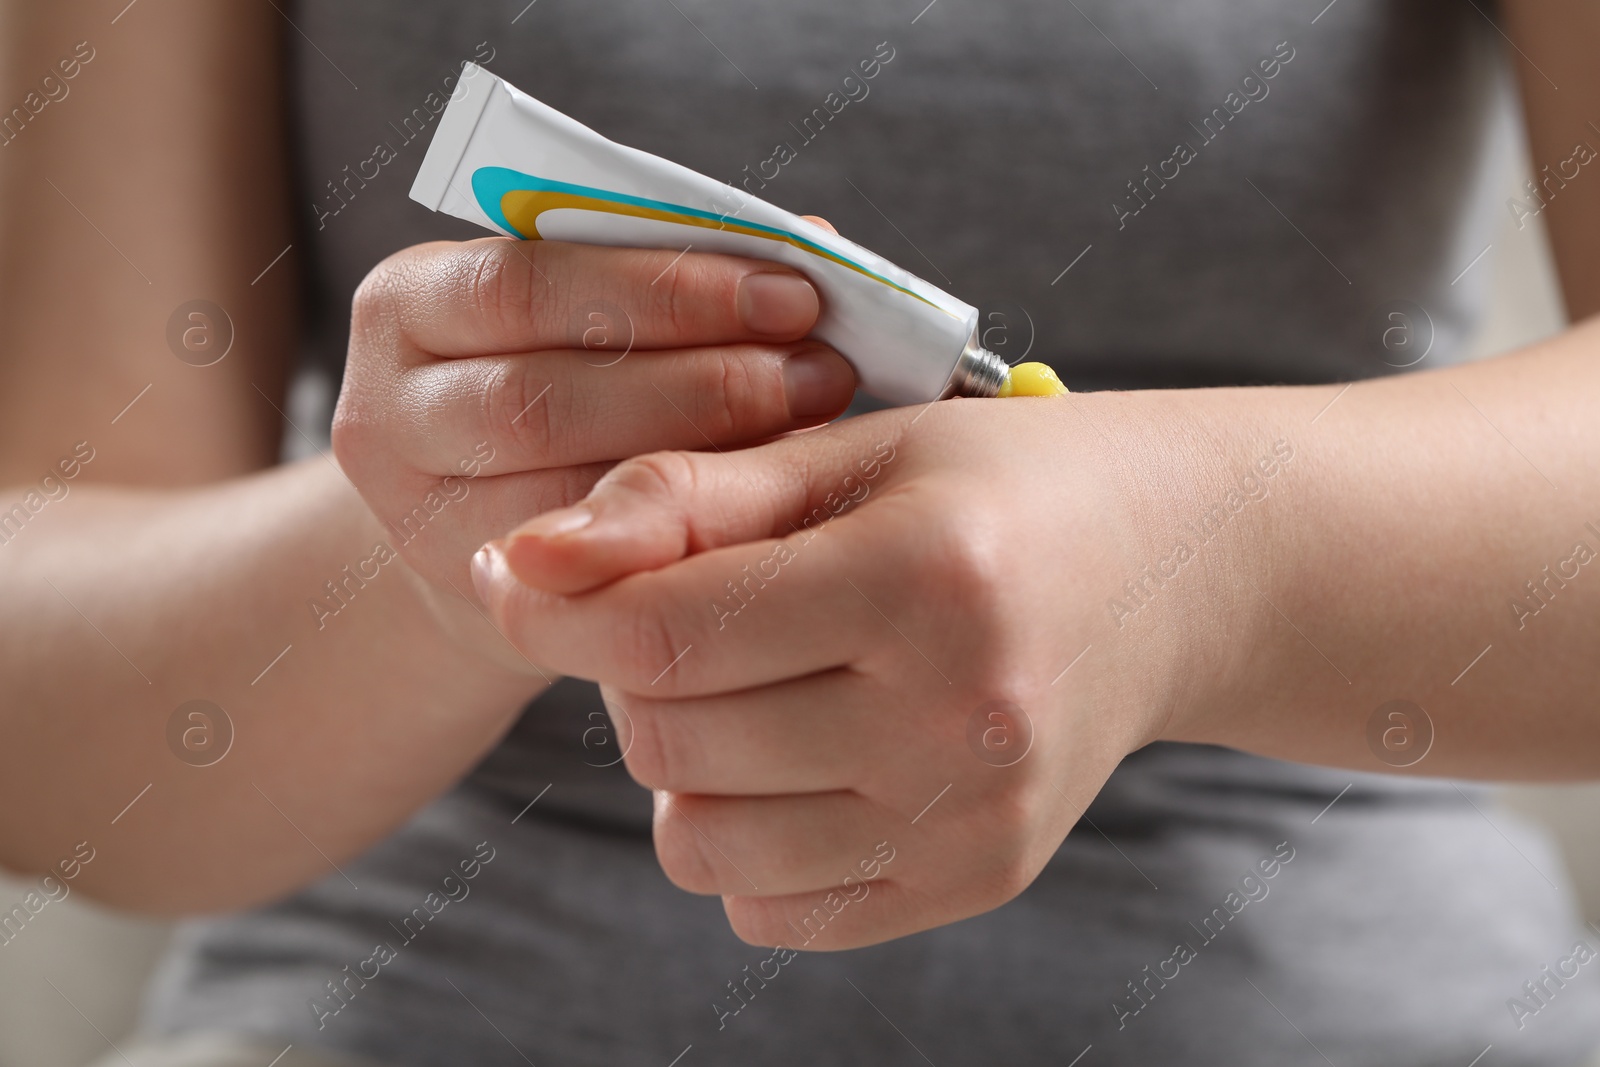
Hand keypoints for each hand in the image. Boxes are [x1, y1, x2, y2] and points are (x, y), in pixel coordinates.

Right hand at [331, 235, 856, 669]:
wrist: (502, 525)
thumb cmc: (569, 381)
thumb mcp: (590, 309)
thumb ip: (674, 272)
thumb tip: (813, 241)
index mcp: (407, 301)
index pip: (523, 284)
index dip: (664, 289)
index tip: (791, 296)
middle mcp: (386, 409)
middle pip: (541, 397)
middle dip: (702, 382)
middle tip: (822, 372)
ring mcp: (416, 515)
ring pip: (563, 491)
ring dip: (703, 458)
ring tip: (809, 429)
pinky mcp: (477, 595)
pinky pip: (589, 569)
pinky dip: (683, 531)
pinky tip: (763, 503)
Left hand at [469, 393, 1245, 945]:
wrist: (1169, 572)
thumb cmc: (997, 489)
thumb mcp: (848, 451)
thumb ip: (682, 498)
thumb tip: (522, 560)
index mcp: (927, 580)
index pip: (666, 633)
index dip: (555, 604)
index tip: (516, 569)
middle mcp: (962, 718)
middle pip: (671, 740)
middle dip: (632, 672)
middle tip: (686, 610)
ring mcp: (976, 820)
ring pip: (702, 843)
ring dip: (683, 761)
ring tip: (751, 682)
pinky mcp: (977, 881)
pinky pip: (770, 907)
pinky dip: (746, 835)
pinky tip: (801, 753)